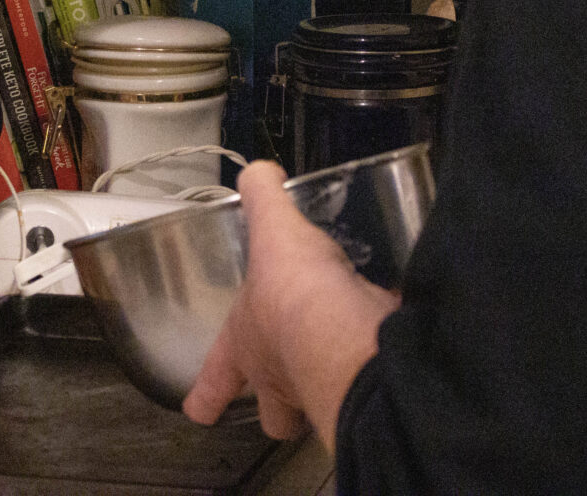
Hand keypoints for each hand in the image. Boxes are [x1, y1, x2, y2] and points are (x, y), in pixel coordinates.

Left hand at [183, 161, 400, 448]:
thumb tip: (258, 171)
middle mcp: (281, 377)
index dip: (205, 396)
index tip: (199, 410)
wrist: (345, 323)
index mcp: (246, 346)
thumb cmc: (292, 289)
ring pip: (322, 401)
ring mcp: (325, 387)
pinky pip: (369, 369)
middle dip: (278, 405)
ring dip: (327, 379)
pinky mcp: (369, 379)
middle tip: (286, 389)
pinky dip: (375, 350)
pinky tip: (387, 327)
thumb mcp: (271, 228)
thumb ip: (261, 196)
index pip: (215, 382)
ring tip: (340, 352)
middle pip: (274, 414)